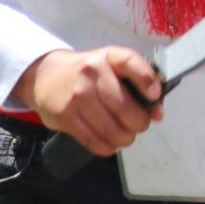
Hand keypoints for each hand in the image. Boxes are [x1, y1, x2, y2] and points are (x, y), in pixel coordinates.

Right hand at [15, 47, 164, 156]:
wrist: (46, 76)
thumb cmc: (88, 73)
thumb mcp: (111, 67)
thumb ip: (136, 85)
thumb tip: (158, 114)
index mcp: (107, 57)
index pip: (130, 62)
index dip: (147, 81)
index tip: (155, 97)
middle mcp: (91, 73)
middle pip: (124, 107)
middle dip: (139, 123)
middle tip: (139, 126)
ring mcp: (77, 96)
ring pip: (110, 129)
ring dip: (125, 138)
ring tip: (125, 137)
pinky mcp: (65, 116)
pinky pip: (94, 140)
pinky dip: (108, 147)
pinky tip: (110, 143)